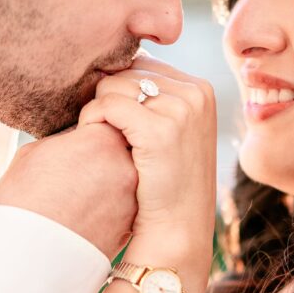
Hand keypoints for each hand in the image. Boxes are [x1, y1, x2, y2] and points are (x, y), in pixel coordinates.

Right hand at [0, 123, 137, 259]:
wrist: (27, 255)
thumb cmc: (22, 200)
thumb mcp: (35, 152)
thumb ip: (67, 139)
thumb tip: (78, 138)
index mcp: (102, 140)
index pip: (108, 119)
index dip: (91, 128)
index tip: (78, 139)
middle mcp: (125, 166)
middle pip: (121, 148)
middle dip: (104, 154)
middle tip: (79, 167)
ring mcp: (131, 198)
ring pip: (124, 177)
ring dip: (108, 180)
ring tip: (79, 193)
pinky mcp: (130, 224)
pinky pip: (123, 204)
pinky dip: (109, 205)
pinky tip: (85, 212)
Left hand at [77, 57, 216, 270]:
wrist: (177, 228)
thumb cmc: (166, 183)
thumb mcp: (173, 132)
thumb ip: (155, 98)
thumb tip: (112, 69)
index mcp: (201, 89)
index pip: (143, 65)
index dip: (121, 91)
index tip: (118, 123)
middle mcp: (196, 93)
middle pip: (127, 71)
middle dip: (109, 99)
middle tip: (108, 134)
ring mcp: (181, 110)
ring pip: (113, 85)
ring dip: (98, 111)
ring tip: (105, 140)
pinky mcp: (159, 129)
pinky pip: (106, 106)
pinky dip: (92, 121)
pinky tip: (97, 142)